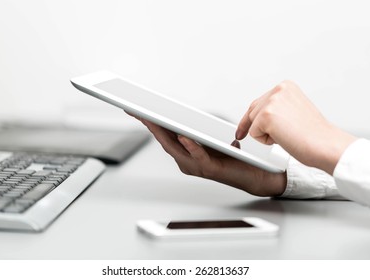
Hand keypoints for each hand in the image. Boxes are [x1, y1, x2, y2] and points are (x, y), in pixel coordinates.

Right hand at [138, 118, 286, 196]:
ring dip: (163, 133)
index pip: (164, 135)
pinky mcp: (209, 169)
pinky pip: (197, 156)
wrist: (255, 175)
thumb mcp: (211, 139)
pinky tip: (183, 135)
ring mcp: (195, 166)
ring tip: (152, 119)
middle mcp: (186, 161)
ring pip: (174, 148)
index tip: (137, 110)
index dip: (149, 123)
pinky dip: (190, 146)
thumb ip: (198, 131)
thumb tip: (184, 116)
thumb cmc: (233, 157)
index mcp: (185, 153)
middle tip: (137, 111)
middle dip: (149, 125)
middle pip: (163, 141)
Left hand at [236, 80, 355, 173]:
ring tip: (288, 135)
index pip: (260, 102)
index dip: (251, 117)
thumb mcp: (294, 111)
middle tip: (262, 136)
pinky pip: (253, 133)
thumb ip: (278, 109)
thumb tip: (258, 116)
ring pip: (252, 123)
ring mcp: (272, 101)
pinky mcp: (266, 116)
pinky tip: (284, 138)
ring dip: (265, 134)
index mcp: (286, 86)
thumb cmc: (314, 134)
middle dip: (255, 126)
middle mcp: (278, 90)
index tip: (241, 129)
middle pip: (252, 111)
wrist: (326, 145)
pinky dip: (265, 141)